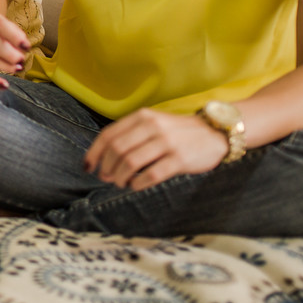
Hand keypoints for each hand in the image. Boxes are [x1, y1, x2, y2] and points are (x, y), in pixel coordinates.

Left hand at [84, 108, 229, 190]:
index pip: (108, 135)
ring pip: (130, 163)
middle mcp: (152, 127)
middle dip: (106, 167)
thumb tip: (103, 160)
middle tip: (106, 178)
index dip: (94, 153)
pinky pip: (151, 174)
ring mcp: (166, 142)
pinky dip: (138, 183)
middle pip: (117, 150)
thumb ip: (130, 135)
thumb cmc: (177, 132)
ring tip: (120, 183)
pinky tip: (135, 185)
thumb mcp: (153, 123)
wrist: (214, 133)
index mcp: (141, 117)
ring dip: (120, 177)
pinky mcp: (179, 159)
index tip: (88, 167)